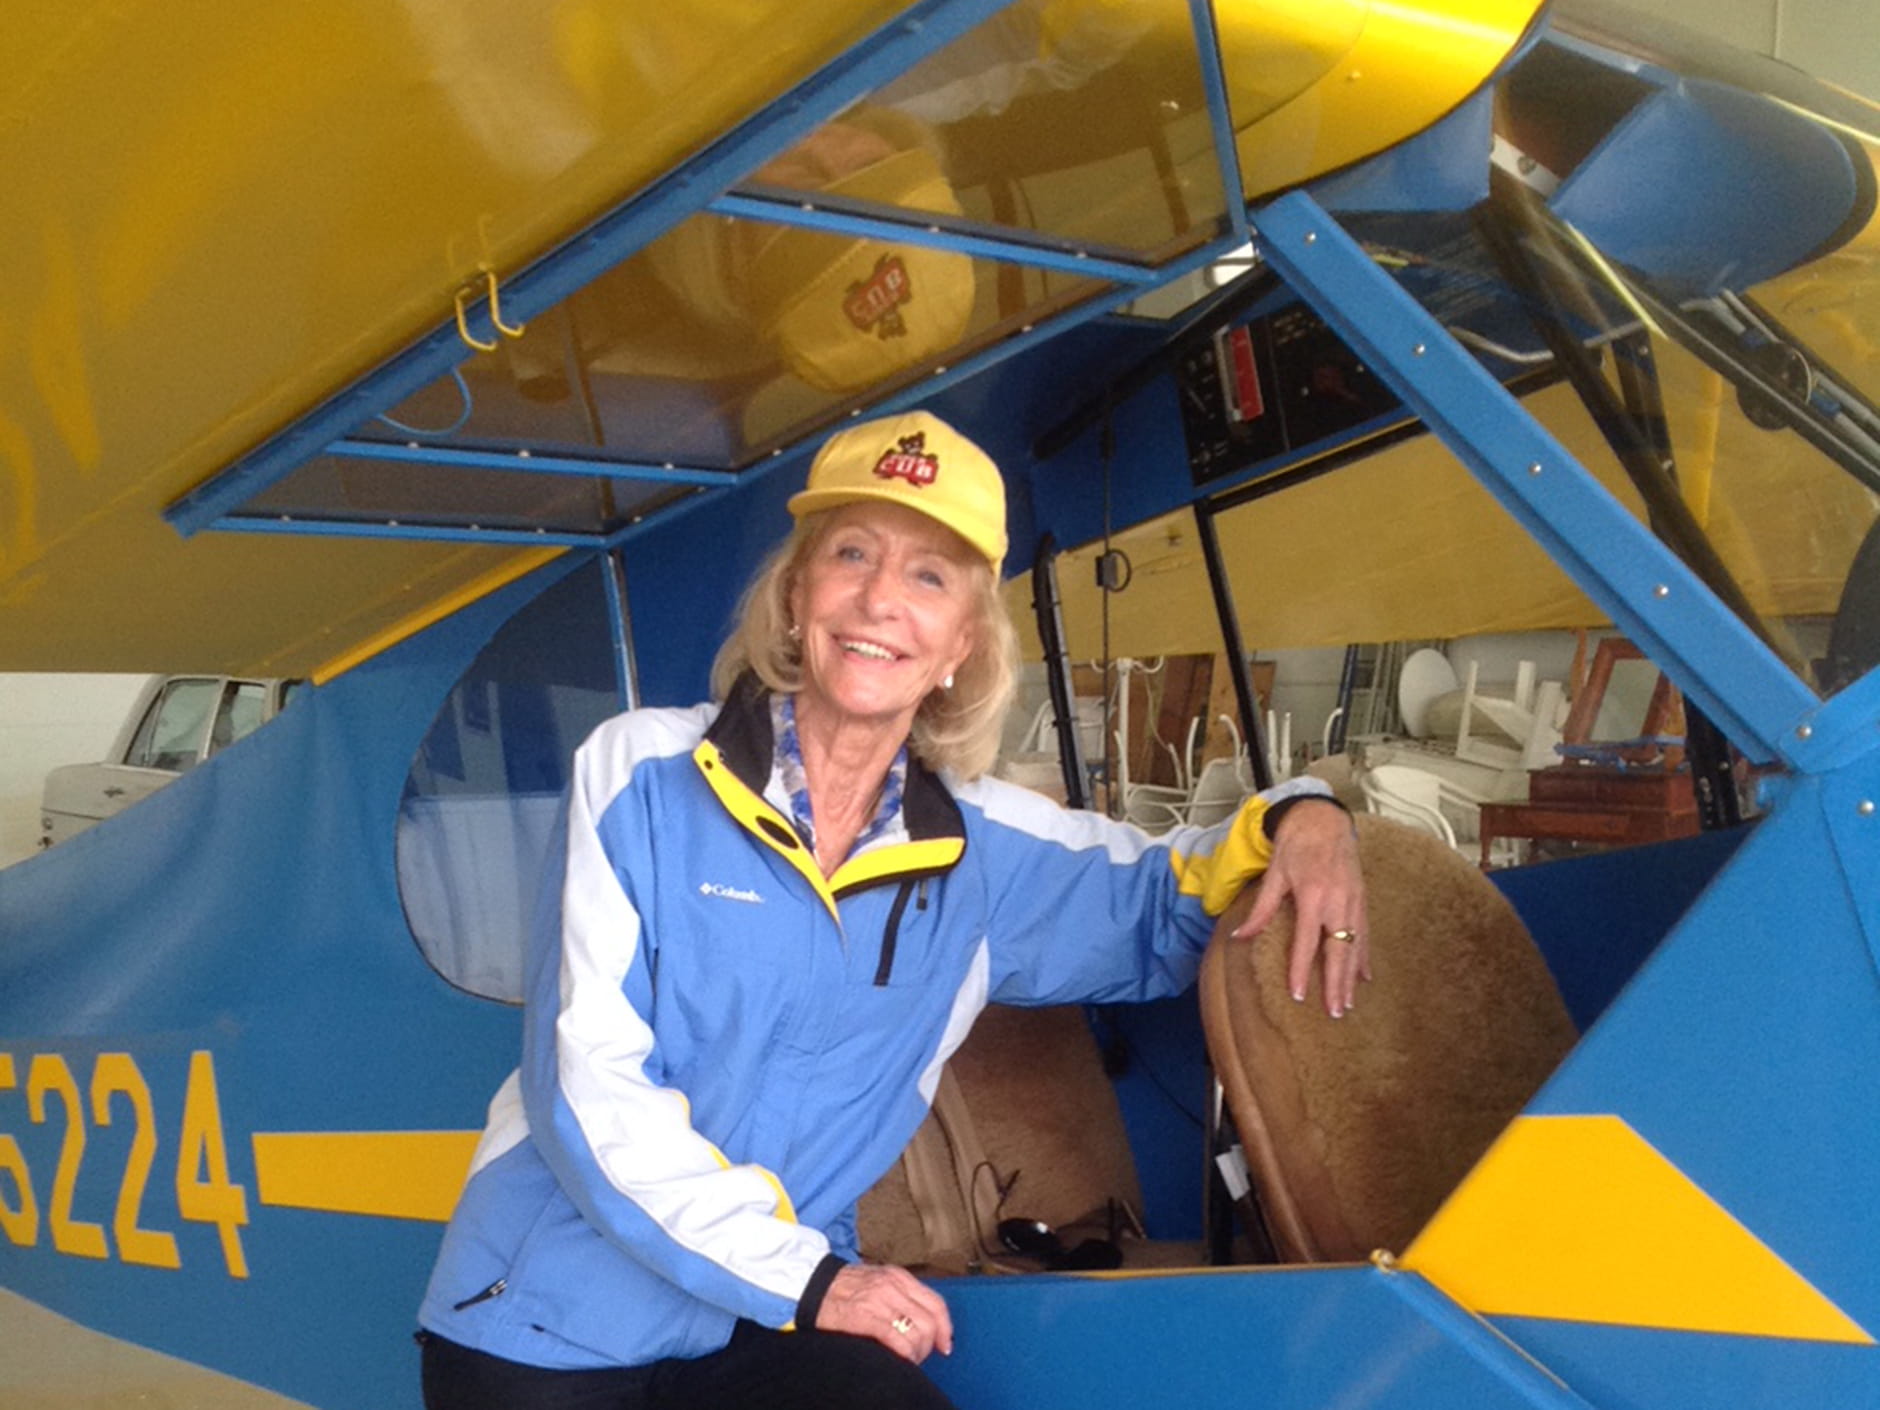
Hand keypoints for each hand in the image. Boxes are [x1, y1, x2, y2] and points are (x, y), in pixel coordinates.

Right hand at [814, 1262, 953, 1363]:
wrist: (811, 1286)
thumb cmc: (845, 1288)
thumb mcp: (879, 1281)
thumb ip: (902, 1296)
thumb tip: (925, 1322)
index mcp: (898, 1277)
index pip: (936, 1303)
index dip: (944, 1328)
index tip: (944, 1345)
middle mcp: (892, 1286)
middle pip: (929, 1321)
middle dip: (929, 1345)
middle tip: (918, 1356)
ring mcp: (879, 1301)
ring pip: (916, 1332)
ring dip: (916, 1352)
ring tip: (906, 1359)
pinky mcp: (864, 1317)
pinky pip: (896, 1339)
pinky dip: (903, 1353)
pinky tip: (898, 1358)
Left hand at [1232, 800, 1368, 1016]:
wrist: (1324, 821)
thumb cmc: (1296, 846)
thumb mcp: (1274, 874)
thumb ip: (1262, 909)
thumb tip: (1240, 936)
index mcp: (1313, 896)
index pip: (1306, 942)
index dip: (1301, 969)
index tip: (1298, 995)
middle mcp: (1337, 902)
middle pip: (1338, 951)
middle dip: (1336, 984)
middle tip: (1333, 1011)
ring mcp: (1353, 902)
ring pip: (1355, 947)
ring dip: (1351, 978)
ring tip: (1347, 1004)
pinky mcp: (1361, 900)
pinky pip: (1365, 935)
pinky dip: (1364, 958)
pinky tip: (1364, 978)